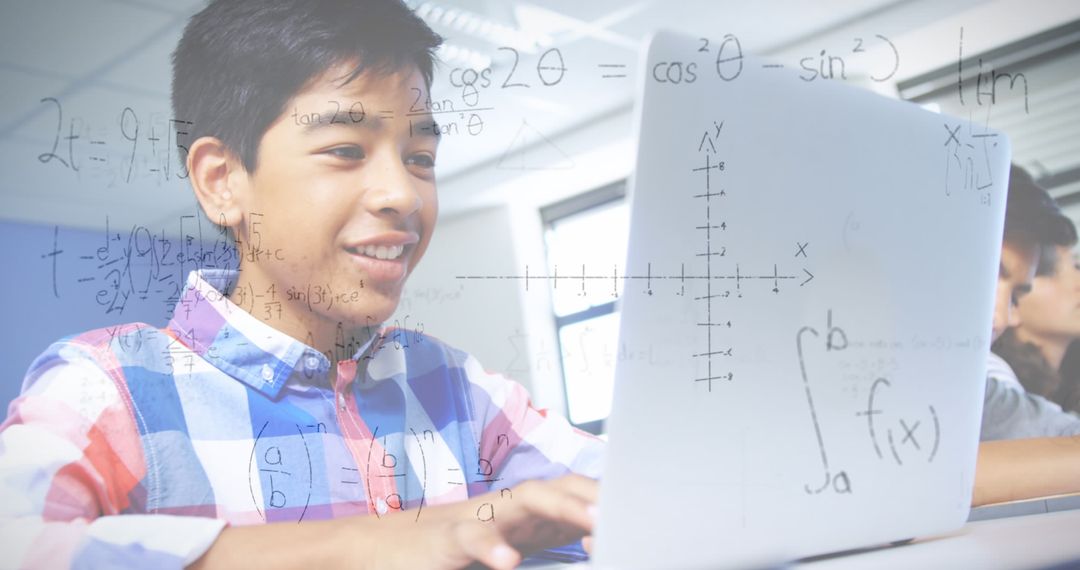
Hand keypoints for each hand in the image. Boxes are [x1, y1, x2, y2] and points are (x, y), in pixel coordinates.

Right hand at [190, 474, 597, 569]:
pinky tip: (508, 563)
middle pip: (559, 486)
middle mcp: (505, 508)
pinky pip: (472, 538)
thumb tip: (593, 540)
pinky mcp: (446, 541)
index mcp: (523, 514)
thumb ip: (545, 541)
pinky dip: (492, 547)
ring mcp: (477, 519)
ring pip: (525, 500)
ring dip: (562, 508)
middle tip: (634, 512)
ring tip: (595, 525)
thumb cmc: (446, 553)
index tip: (646, 512)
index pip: (572, 495)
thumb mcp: (503, 546)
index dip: (606, 499)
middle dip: (595, 495)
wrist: (379, 550)